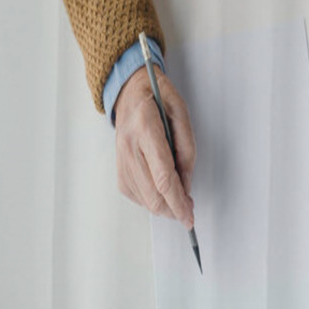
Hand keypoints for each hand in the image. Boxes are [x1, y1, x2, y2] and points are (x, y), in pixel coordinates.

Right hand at [114, 65, 195, 228]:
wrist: (129, 91)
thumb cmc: (157, 97)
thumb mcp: (181, 113)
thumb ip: (187, 149)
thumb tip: (187, 184)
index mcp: (146, 129)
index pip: (164, 177)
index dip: (178, 202)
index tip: (189, 217)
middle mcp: (129, 146)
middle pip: (153, 194)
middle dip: (173, 209)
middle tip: (188, 211)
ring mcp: (120, 158)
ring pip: (143, 198)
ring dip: (164, 207)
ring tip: (179, 202)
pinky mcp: (118, 166)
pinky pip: (135, 194)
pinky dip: (151, 199)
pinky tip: (162, 193)